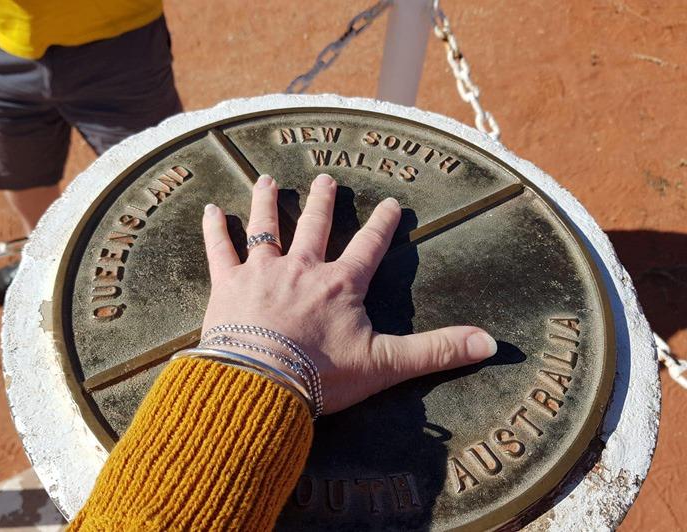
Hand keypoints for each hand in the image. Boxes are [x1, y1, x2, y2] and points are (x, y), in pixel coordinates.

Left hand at [201, 173, 496, 413]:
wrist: (261, 385)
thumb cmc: (321, 376)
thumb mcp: (386, 364)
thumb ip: (436, 351)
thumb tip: (490, 343)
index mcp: (340, 285)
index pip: (369, 247)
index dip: (382, 225)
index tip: (390, 204)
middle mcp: (302, 269)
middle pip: (315, 226)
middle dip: (323, 202)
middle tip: (326, 179)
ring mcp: (262, 273)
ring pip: (266, 227)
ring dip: (266, 202)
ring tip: (265, 180)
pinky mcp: (227, 286)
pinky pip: (220, 250)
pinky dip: (215, 230)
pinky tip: (211, 211)